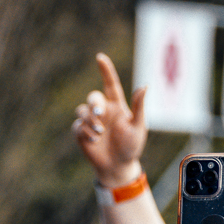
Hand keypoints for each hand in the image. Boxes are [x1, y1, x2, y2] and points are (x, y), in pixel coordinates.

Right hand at [73, 53, 148, 188]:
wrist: (118, 166)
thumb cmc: (131, 146)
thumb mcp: (138, 126)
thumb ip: (139, 107)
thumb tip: (145, 86)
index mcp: (117, 106)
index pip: (110, 84)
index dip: (106, 70)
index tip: (100, 57)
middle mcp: (103, 111)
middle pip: (93, 97)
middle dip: (94, 104)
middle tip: (99, 113)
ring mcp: (91, 121)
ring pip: (82, 110)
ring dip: (90, 120)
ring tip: (99, 133)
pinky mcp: (82, 132)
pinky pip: (78, 125)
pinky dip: (86, 132)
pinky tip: (94, 141)